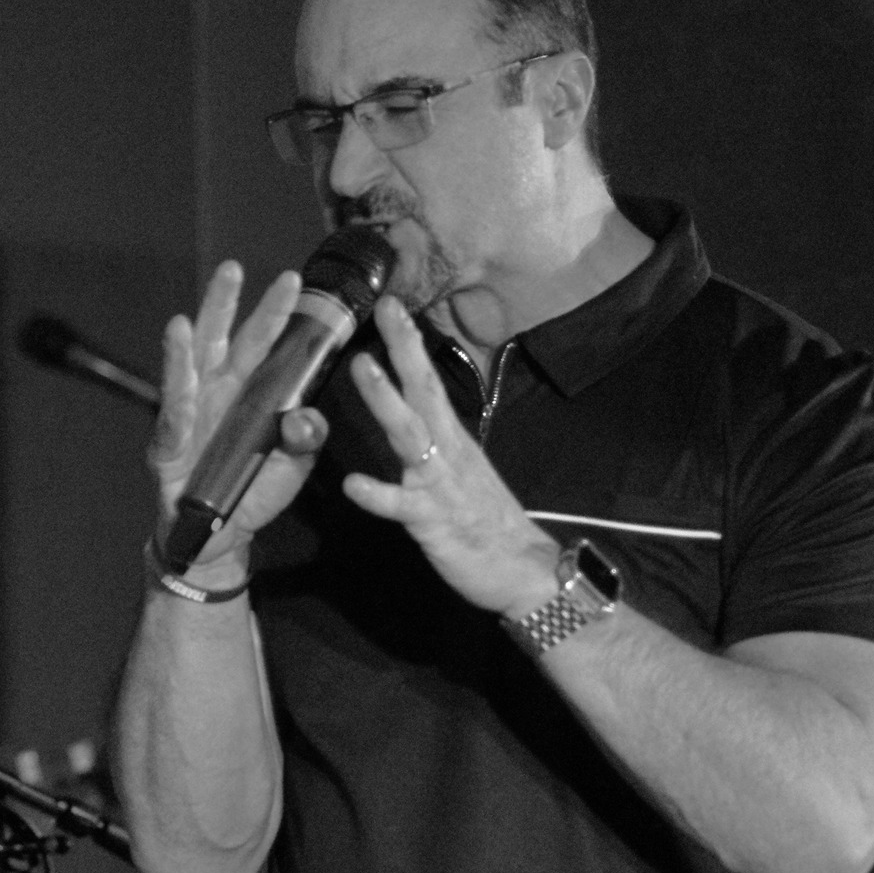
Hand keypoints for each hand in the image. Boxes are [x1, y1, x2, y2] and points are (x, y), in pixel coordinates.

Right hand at [149, 261, 329, 575]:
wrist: (221, 534)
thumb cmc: (254, 487)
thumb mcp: (294, 464)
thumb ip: (306, 438)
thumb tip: (306, 417)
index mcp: (247, 388)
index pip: (262, 341)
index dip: (274, 311)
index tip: (292, 280)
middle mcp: (214, 391)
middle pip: (218, 339)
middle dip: (223, 304)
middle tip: (232, 269)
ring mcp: (187, 415)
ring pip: (184, 373)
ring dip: (182, 349)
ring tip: (182, 323)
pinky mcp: (167, 447)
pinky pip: (172, 427)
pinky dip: (176, 413)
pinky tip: (179, 398)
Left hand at [339, 297, 560, 618]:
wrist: (521, 569)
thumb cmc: (481, 517)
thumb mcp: (454, 469)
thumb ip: (428, 441)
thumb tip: (402, 412)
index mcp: (448, 437)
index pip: (426, 380)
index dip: (408, 342)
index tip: (390, 303)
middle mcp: (446, 450)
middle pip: (423, 390)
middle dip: (403, 348)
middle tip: (384, 308)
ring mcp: (440, 482)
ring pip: (410, 434)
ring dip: (386, 400)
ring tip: (361, 366)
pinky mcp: (433, 520)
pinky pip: (402, 506)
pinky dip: (379, 494)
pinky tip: (352, 485)